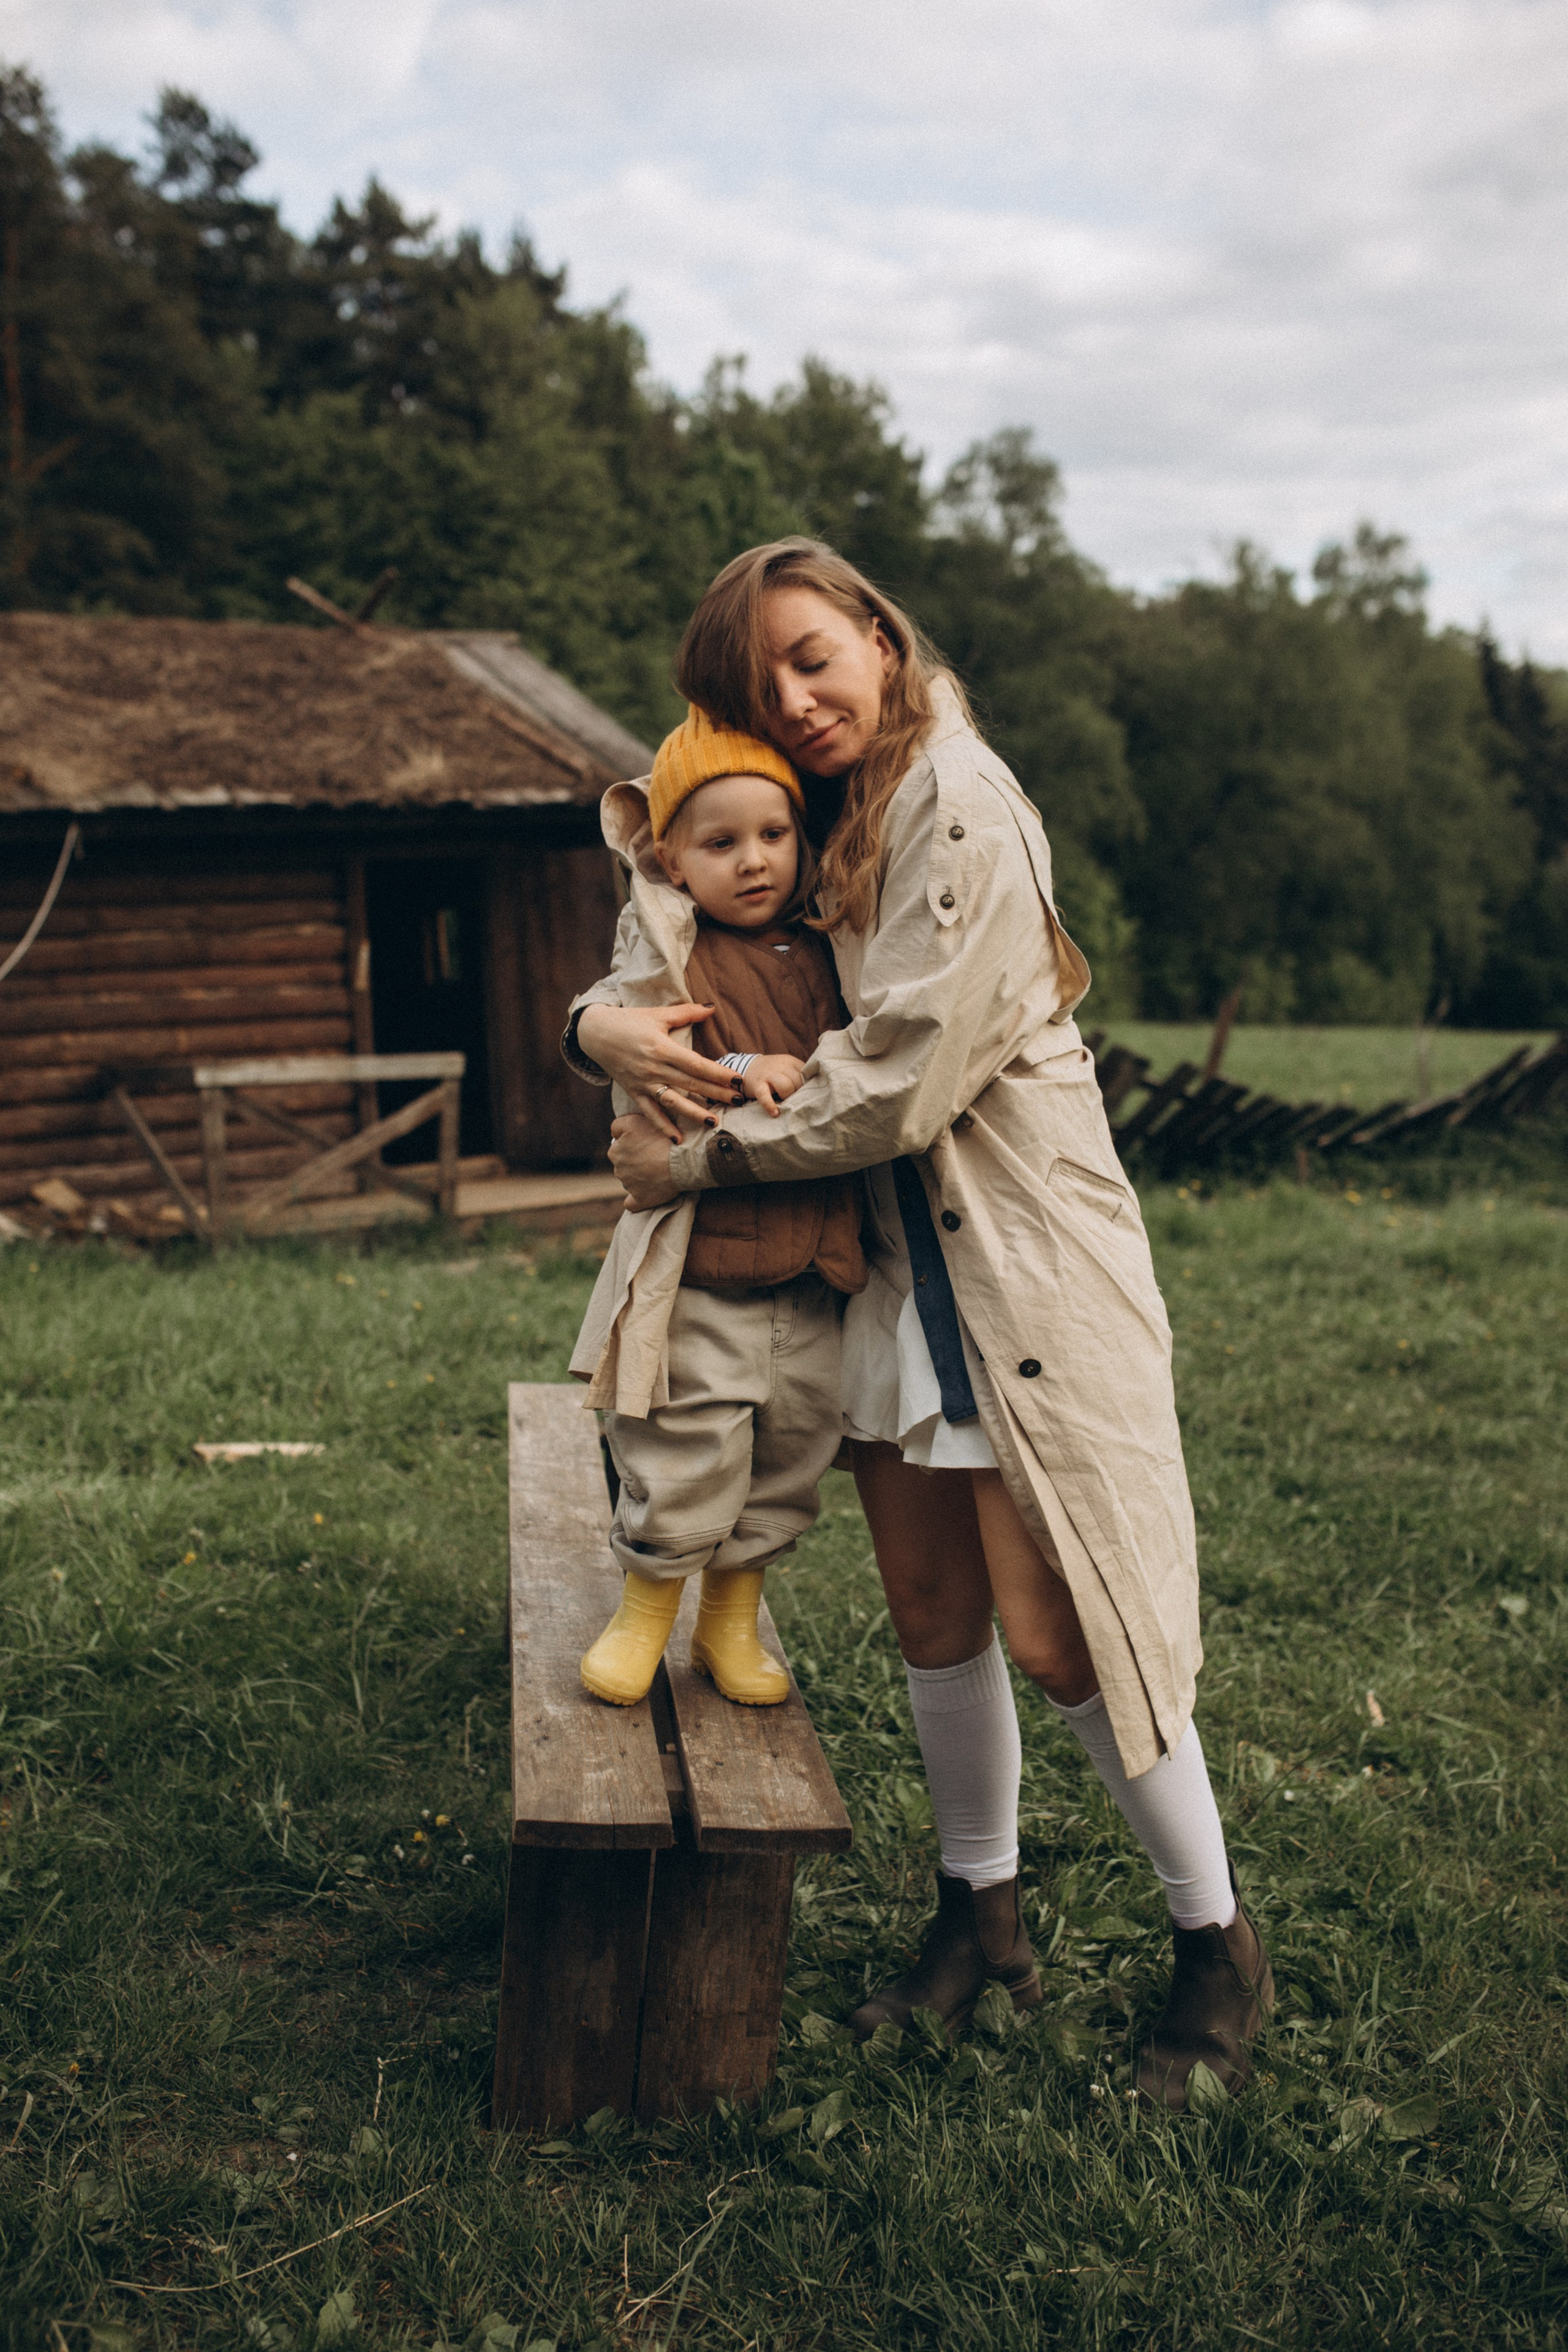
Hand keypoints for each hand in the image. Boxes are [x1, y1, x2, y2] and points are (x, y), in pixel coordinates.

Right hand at [576, 1001, 742, 1139]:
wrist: (595, 1033)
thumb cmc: (629, 1021)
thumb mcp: (658, 1014)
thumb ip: (686, 1013)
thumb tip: (712, 1008)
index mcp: (662, 1048)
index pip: (696, 1064)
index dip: (718, 1073)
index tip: (737, 1080)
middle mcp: (653, 1068)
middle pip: (690, 1084)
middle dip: (716, 1094)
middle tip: (739, 1102)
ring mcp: (643, 1083)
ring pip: (673, 1101)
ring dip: (694, 1113)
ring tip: (713, 1122)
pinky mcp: (634, 1092)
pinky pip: (650, 1112)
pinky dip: (662, 1126)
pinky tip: (678, 1139)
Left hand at [610, 1112, 682, 1208]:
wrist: (682, 1160)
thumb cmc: (662, 1137)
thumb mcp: (636, 1120)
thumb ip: (619, 1124)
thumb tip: (614, 1133)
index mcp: (615, 1150)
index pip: (618, 1143)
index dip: (633, 1140)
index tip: (646, 1140)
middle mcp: (618, 1168)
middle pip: (624, 1162)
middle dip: (635, 1159)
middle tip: (654, 1154)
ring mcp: (629, 1185)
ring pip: (630, 1179)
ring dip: (639, 1176)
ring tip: (659, 1169)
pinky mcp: (640, 1199)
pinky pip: (632, 1203)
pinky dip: (636, 1200)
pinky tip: (643, 1195)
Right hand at [739, 1054, 805, 1116]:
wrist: (748, 1067)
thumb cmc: (773, 1072)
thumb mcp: (787, 1069)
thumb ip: (799, 1077)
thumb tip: (815, 1093)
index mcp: (791, 1062)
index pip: (806, 1074)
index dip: (808, 1087)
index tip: (808, 1095)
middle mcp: (781, 1066)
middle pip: (798, 1081)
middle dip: (798, 1093)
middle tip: (795, 1100)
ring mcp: (768, 1074)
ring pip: (786, 1086)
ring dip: (787, 1097)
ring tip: (784, 1102)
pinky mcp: (757, 1084)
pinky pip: (765, 1096)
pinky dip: (770, 1105)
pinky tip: (775, 1113)